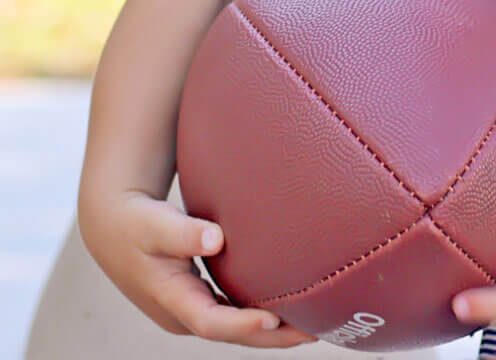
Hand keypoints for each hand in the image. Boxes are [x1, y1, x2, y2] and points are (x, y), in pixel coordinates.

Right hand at [78, 190, 317, 346]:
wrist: (114, 228)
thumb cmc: (136, 224)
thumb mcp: (155, 225)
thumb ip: (184, 232)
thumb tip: (215, 238)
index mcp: (171, 300)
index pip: (212, 322)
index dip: (243, 324)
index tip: (274, 318)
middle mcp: (184, 314)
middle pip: (233, 334)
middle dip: (273, 337)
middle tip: (315, 332)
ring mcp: (192, 309)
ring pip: (237, 328)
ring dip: (272, 330)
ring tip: (314, 324)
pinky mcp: (199, 299)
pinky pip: (235, 313)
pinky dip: (260, 315)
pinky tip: (289, 308)